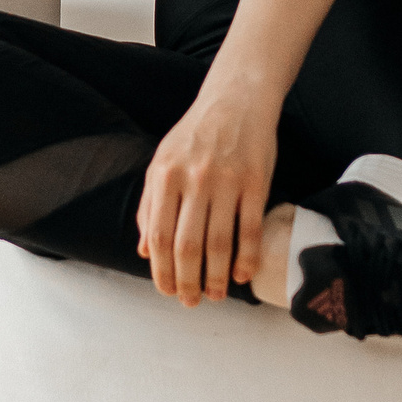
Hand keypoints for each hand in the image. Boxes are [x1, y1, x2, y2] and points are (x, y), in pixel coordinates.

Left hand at [137, 80, 279, 305]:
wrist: (236, 100)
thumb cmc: (195, 135)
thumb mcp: (162, 162)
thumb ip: (150, 205)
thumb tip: (145, 251)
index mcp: (165, 176)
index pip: (159, 235)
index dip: (161, 270)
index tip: (166, 290)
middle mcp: (194, 179)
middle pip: (187, 245)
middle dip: (187, 281)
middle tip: (190, 301)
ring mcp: (227, 181)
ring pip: (219, 243)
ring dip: (217, 277)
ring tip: (217, 294)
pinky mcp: (256, 181)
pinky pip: (251, 229)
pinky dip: (247, 258)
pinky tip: (244, 275)